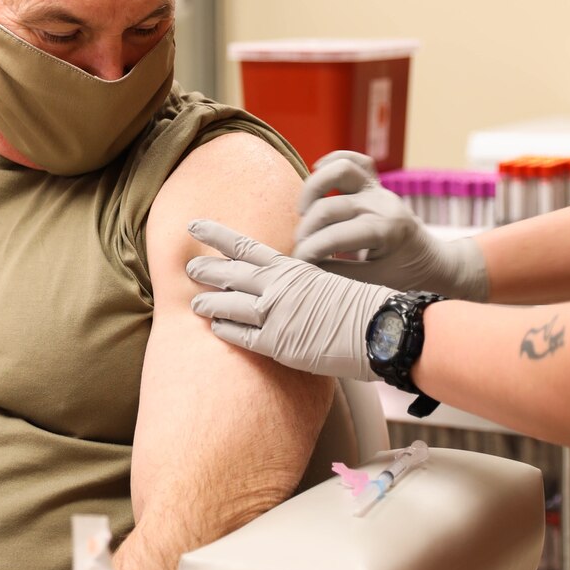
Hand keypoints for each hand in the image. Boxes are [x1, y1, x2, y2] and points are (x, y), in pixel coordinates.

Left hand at [185, 219, 395, 380]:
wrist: (379, 328)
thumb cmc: (357, 305)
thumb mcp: (323, 280)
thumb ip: (297, 279)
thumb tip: (278, 279)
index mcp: (290, 267)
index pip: (244, 245)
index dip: (216, 234)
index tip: (194, 225)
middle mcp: (278, 287)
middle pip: (229, 274)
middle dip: (206, 269)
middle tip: (189, 266)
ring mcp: (276, 315)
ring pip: (229, 305)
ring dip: (208, 304)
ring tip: (194, 304)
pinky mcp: (280, 344)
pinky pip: (243, 336)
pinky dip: (227, 330)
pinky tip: (216, 328)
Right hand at [292, 150, 488, 301]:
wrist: (433, 261)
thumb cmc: (406, 275)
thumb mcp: (375, 282)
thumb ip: (339, 274)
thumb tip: (303, 268)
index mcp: (387, 230)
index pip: (335, 236)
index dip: (309, 251)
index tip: (296, 264)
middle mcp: (382, 204)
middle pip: (330, 207)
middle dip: (306, 230)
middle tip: (297, 247)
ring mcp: (380, 190)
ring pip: (341, 169)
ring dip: (314, 187)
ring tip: (303, 211)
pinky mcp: (376, 184)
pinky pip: (355, 159)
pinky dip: (333, 160)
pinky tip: (316, 171)